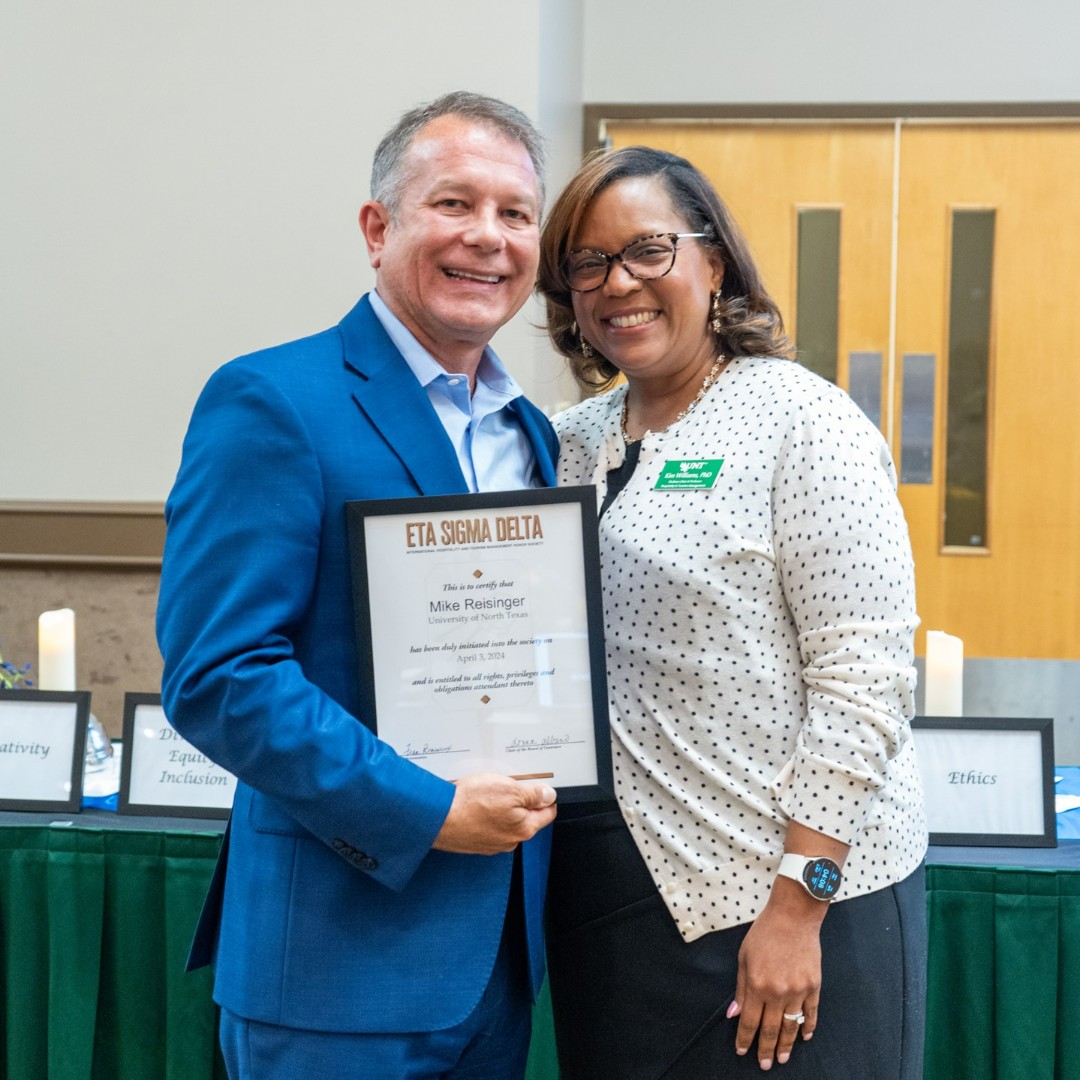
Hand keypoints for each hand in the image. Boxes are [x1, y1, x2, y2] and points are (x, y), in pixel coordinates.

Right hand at [432, 772, 556, 854]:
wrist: (438, 818)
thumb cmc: (471, 804)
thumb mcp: (509, 788)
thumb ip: (533, 794)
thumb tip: (548, 796)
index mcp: (524, 828)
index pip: (547, 814)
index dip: (546, 798)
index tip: (542, 789)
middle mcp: (510, 840)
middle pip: (526, 818)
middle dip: (522, 801)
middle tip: (510, 785)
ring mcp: (492, 843)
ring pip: (506, 822)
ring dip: (502, 809)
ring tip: (489, 793)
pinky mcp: (475, 842)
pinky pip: (488, 826)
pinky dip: (486, 815)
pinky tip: (476, 804)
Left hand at [728, 878, 824, 1069]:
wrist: (793, 916)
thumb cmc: (765, 933)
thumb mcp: (744, 957)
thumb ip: (740, 988)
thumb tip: (734, 1014)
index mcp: (757, 984)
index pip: (750, 1021)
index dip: (745, 1039)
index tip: (742, 1051)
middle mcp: (777, 992)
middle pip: (770, 1029)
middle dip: (765, 1049)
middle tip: (763, 1064)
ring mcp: (798, 990)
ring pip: (791, 1026)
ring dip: (786, 1045)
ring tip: (781, 1059)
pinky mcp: (814, 986)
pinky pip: (811, 1013)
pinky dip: (808, 1027)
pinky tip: (804, 1037)